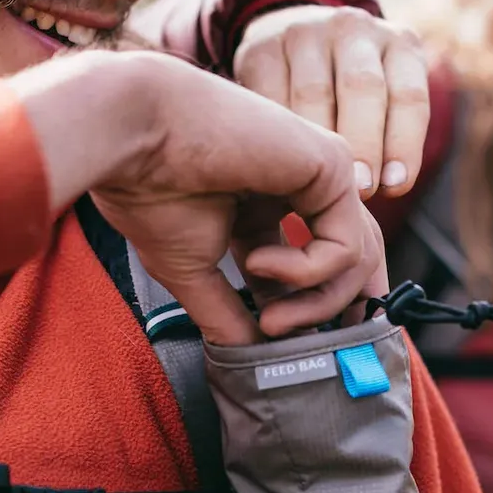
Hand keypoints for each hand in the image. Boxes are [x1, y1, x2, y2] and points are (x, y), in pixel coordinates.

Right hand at [13, 50, 383, 345]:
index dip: (309, 307)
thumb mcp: (191, 270)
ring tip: (270, 320)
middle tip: (312, 349)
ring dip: (317, 304)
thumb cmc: (149, 191)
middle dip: (338, 310)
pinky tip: (258, 264)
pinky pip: (347, 244)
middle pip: (350, 259)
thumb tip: (251, 358)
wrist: (134, 134)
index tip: (291, 347)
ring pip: (358, 257)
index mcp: (265, 203)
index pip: (311, 260)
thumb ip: (228, 313)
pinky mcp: (333, 166)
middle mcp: (298, 185)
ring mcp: (319, 172)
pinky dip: (308, 272)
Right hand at [232, 4, 428, 199]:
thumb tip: (389, 187)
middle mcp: (354, 30)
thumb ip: (391, 136)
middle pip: (363, 87)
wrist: (295, 43)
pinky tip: (283, 163)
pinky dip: (278, 133)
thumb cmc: (353, 93)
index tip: (395, 187)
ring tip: (320, 186)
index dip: (404, 144)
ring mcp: (305, 33)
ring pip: (313, 92)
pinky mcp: (262, 48)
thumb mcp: (387, 101)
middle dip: (364, 144)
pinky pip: (270, 95)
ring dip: (319, 143)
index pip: (409, 94)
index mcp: (399, 44)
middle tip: (360, 190)